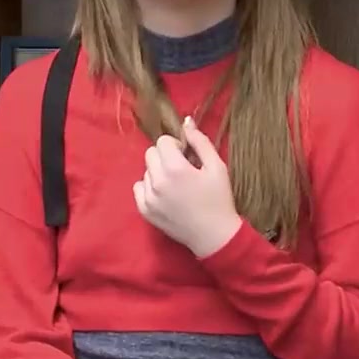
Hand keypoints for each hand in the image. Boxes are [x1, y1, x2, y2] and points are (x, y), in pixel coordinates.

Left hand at [132, 116, 242, 257]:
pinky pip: (139, 187)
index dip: (176, 145)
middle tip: (181, 169)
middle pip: (150, 153)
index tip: (187, 157)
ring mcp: (148, 197)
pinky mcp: (144, 210)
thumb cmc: (219, 199)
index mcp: (175, 168)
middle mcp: (157, 181)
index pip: (162, 141)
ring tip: (176, 185)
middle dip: (165, 156)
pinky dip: (150, 187)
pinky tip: (166, 195)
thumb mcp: (217, 167)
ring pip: (146, 170)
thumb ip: (200, 142)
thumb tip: (186, 122)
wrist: (214, 235)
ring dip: (158, 172)